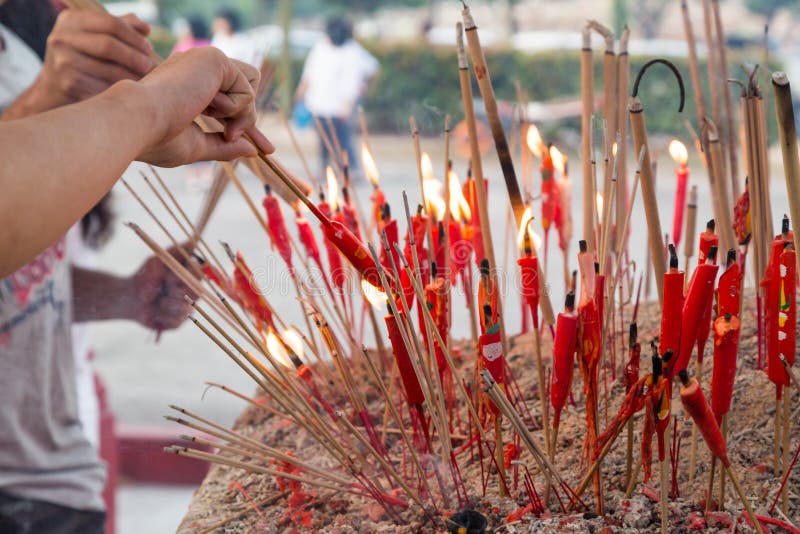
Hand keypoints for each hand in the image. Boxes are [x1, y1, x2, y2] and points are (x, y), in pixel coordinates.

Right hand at [29, 10, 153, 111]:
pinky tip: (129, 91)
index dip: (134, 37)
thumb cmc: (84, 56)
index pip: (111, 23)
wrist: (53, 86)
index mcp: (71, 20)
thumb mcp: (96, 34)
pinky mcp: (68, 84)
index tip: (149, 49)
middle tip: (149, 66)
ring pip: (109, 70)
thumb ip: (122, 26)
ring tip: (145, 79)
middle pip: (108, 45)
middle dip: (134, 57)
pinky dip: (121, 90)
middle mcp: (62, 38)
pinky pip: (104, 88)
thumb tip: (146, 29)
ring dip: (132, 76)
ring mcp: (63, 61)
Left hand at [129, 246, 194, 331]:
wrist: (129, 298)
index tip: (177, 273)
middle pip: (197, 293)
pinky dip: (162, 314)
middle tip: (164, 285)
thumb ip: (176, 252)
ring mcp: (187, 310)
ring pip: (185, 308)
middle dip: (177, 289)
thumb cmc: (145, 276)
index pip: (201, 275)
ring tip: (156, 300)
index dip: (191, 275)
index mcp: (191, 279)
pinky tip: (155, 311)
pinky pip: (176, 320)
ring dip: (167, 302)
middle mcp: (192, 294)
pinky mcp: (178, 323)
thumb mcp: (158, 260)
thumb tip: (193, 241)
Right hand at [135, 47, 273, 166]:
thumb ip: (223, 145)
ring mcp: (205, 60)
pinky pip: (247, 90)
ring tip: (213, 120)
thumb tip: (251, 149)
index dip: (245, 124)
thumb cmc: (156, 138)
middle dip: (247, 118)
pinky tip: (205, 105)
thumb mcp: (196, 146)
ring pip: (250, 87)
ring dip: (240, 112)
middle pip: (245, 88)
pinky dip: (233, 108)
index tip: (265, 149)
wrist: (138, 123)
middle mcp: (197, 67)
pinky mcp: (215, 59)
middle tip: (231, 135)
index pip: (228, 99)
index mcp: (188, 84)